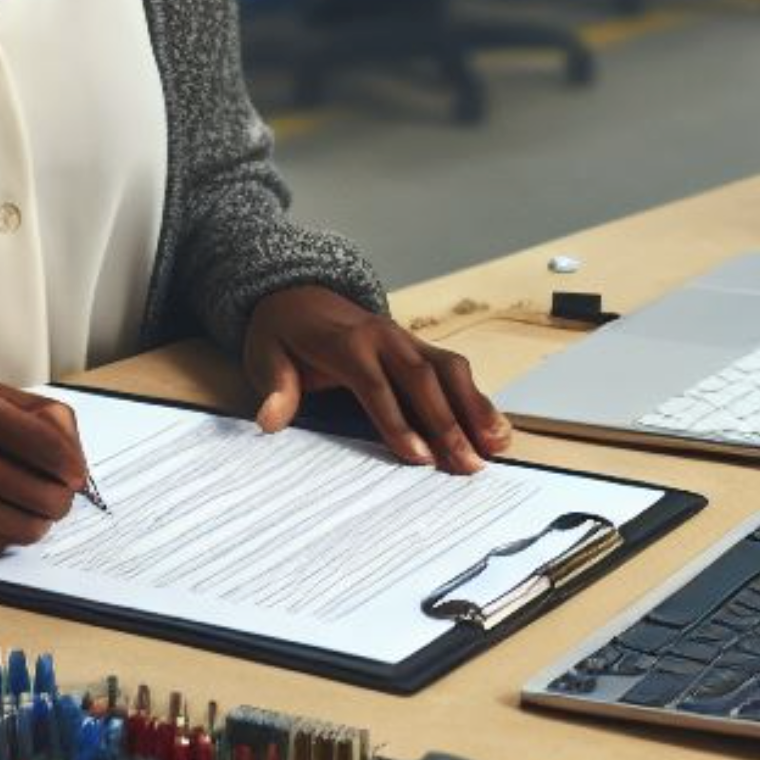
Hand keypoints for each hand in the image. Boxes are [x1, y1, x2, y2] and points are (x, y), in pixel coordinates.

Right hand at [0, 381, 84, 558]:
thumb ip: (14, 412)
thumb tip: (71, 450)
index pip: (50, 442)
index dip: (74, 464)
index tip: (74, 472)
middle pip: (47, 491)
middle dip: (59, 497)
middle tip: (50, 494)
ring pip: (27, 525)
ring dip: (34, 521)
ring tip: (16, 506)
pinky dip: (1, 536)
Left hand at [244, 286, 510, 473]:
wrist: (298, 295)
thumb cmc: (283, 334)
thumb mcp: (264, 355)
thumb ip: (273, 387)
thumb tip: (269, 420)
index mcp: (346, 342)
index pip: (375, 385)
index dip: (396, 421)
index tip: (417, 456)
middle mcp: (385, 338)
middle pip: (423, 379)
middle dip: (448, 423)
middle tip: (467, 465)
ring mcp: (408, 340)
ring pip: (449, 370)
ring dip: (474, 408)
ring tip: (495, 446)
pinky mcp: (421, 348)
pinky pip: (455, 371)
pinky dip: (477, 399)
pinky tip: (495, 429)